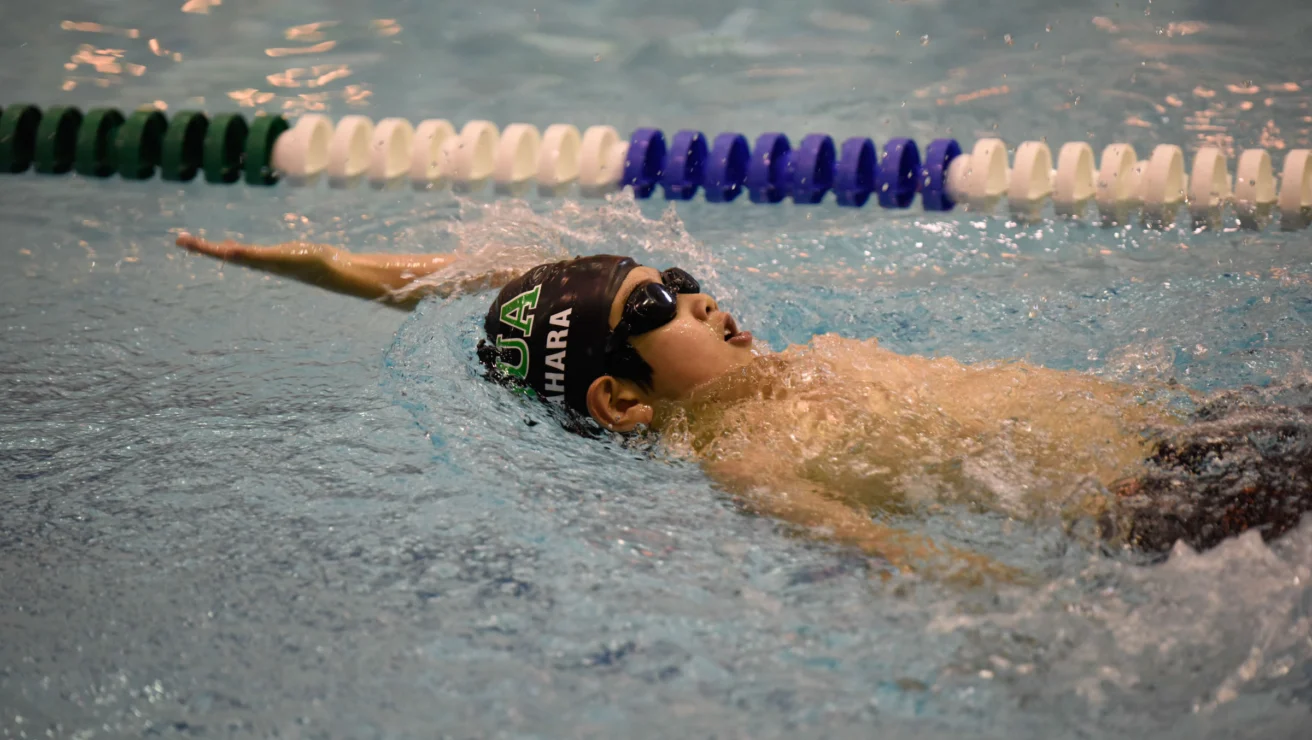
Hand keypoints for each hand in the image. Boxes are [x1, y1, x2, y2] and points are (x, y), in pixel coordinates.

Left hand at [175, 234, 328, 268]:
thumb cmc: (308, 263)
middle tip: (181, 240)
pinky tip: (233, 245)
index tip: (181, 240)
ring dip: (217, 248)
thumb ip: (252, 255)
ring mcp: (266, 260)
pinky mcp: (276, 256)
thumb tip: (227, 251)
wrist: (334, 271)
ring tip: (201, 244)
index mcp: (252, 262)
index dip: (201, 247)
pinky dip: (237, 247)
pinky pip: (249, 251)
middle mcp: (256, 262)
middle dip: (202, 248)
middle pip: (223, 254)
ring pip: (234, 254)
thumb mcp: (278, 256)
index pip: (221, 253)